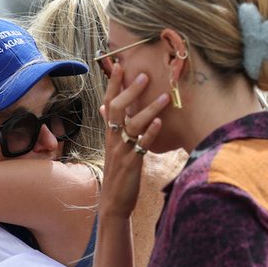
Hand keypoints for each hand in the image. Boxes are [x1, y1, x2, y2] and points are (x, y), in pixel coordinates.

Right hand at [99, 65, 168, 218]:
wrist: (113, 202)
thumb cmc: (116, 173)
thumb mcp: (111, 147)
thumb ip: (109, 126)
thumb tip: (103, 107)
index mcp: (109, 134)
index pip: (108, 103)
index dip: (113, 84)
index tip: (118, 64)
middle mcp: (113, 139)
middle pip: (117, 109)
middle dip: (130, 91)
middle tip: (143, 74)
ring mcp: (122, 151)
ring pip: (133, 125)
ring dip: (148, 109)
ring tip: (164, 96)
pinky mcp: (132, 164)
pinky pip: (141, 146)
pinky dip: (150, 134)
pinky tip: (159, 123)